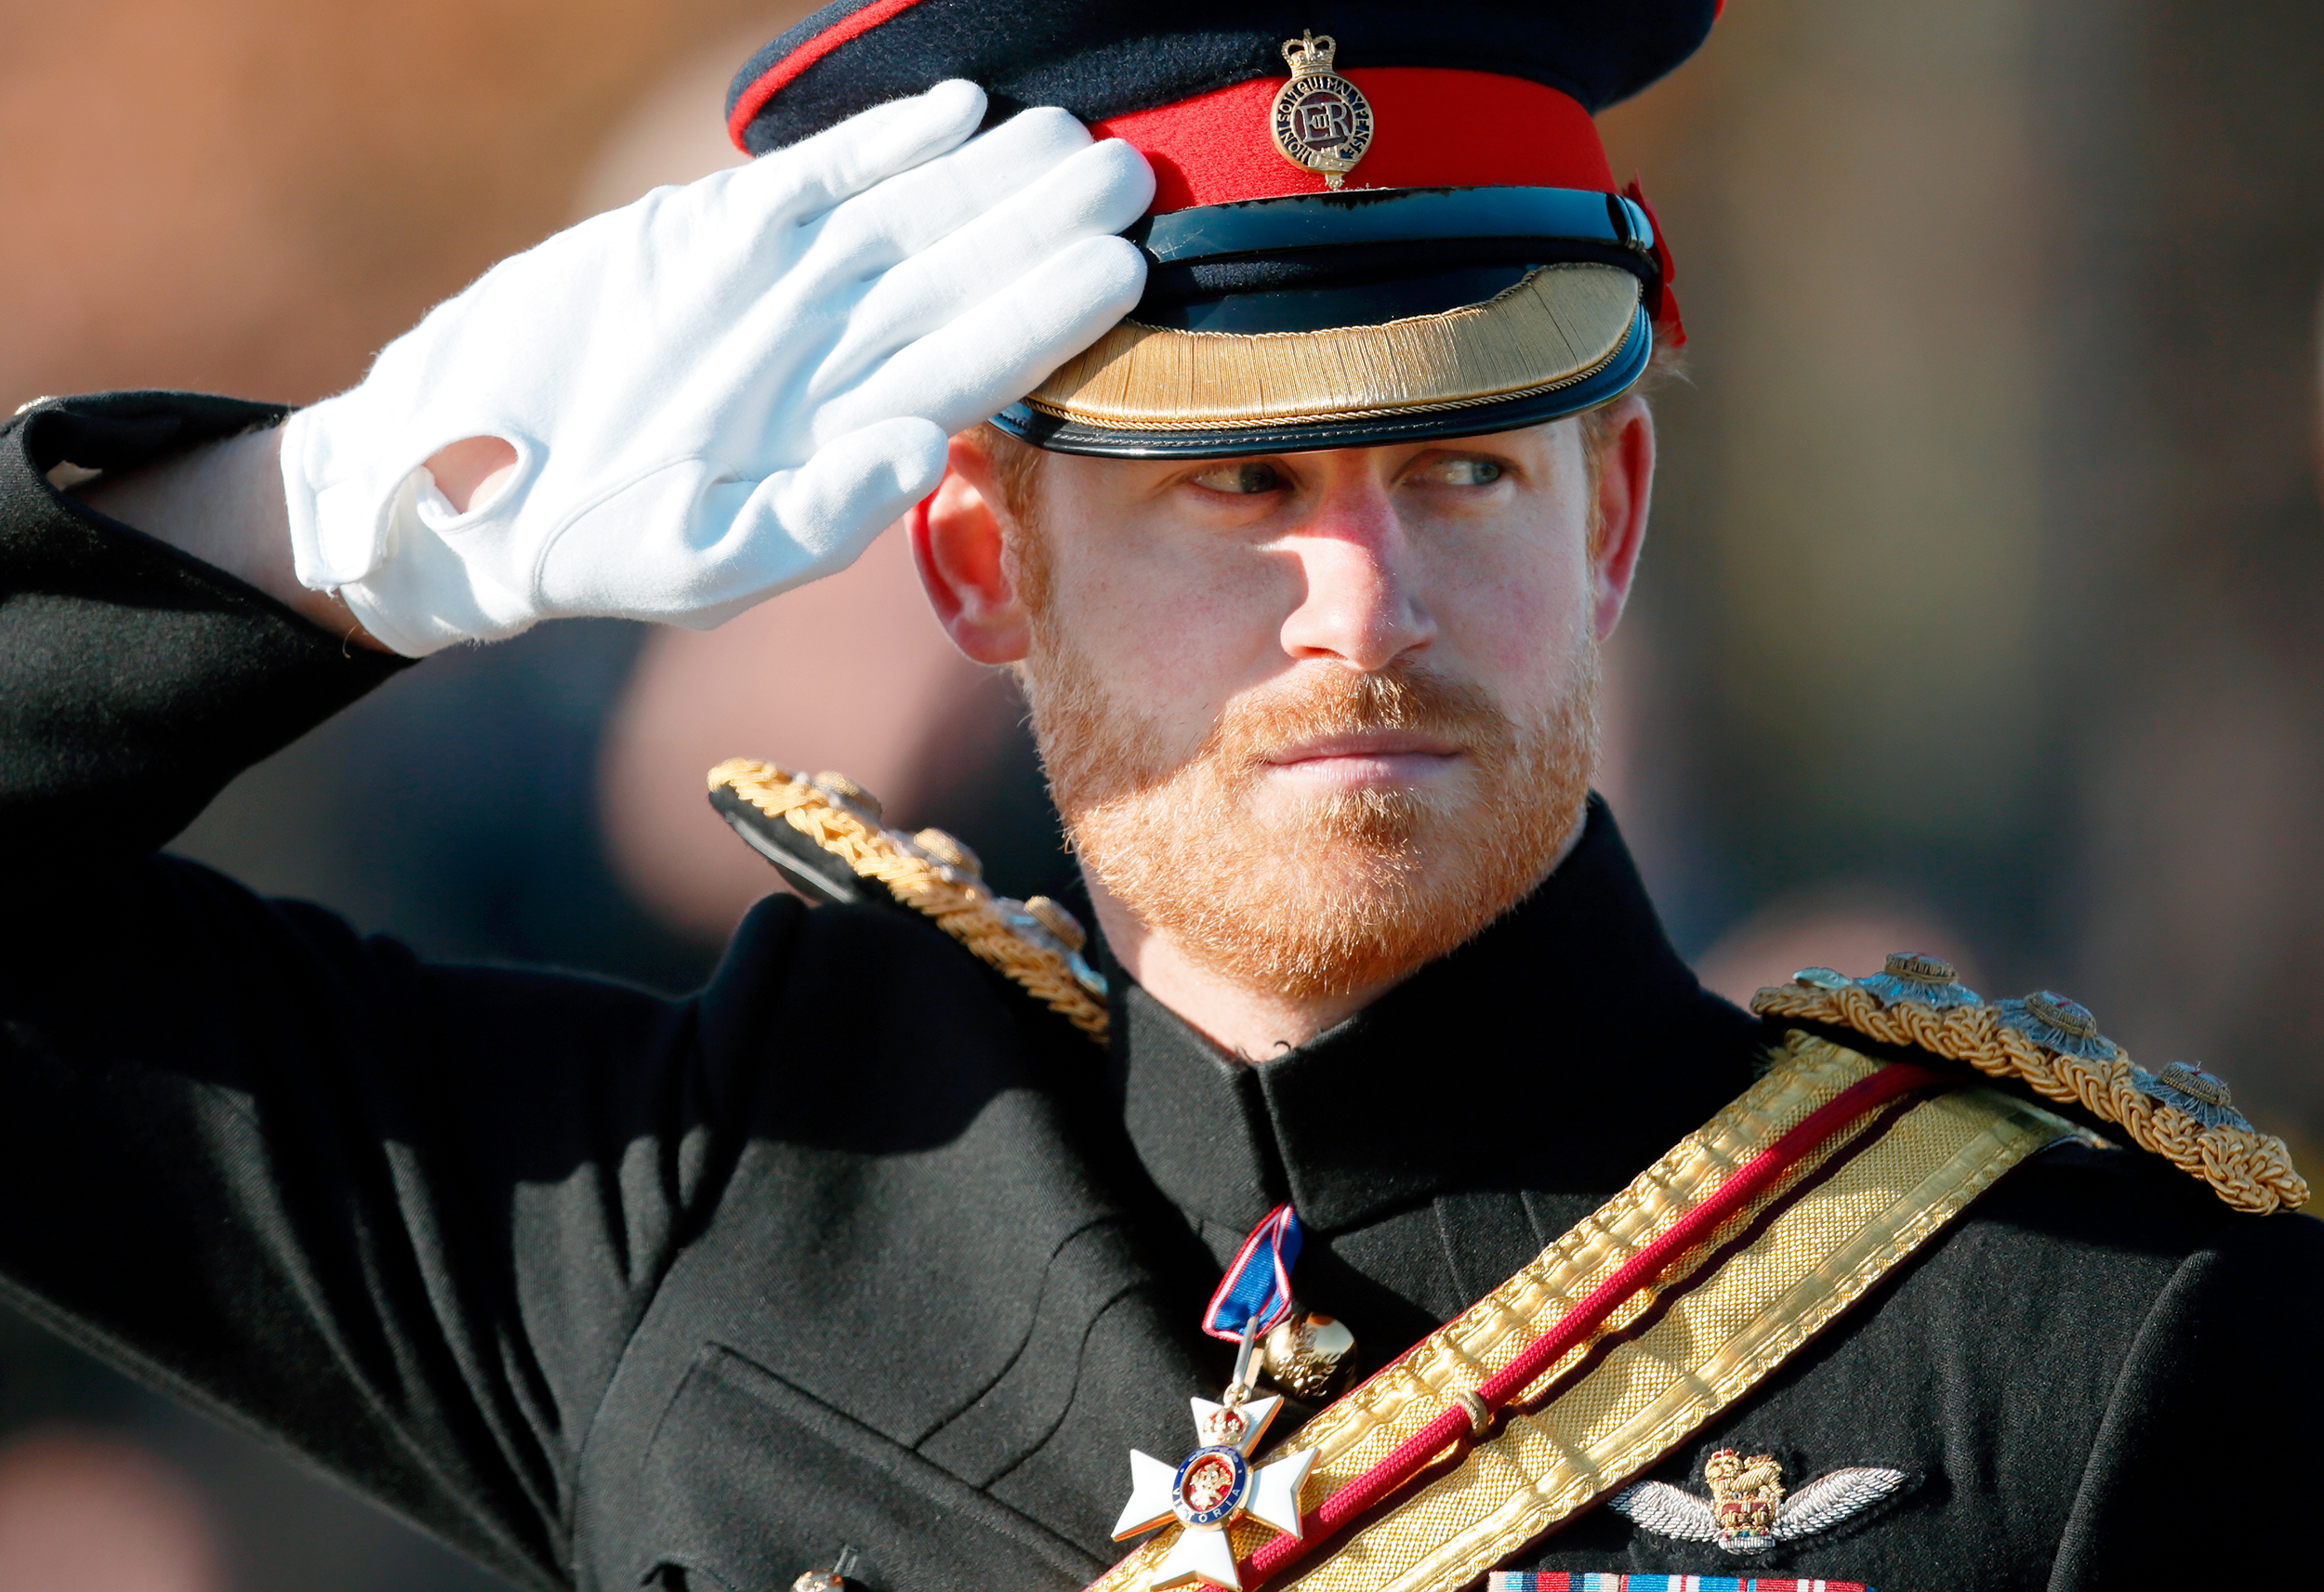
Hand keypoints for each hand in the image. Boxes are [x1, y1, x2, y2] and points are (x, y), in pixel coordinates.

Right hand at [280, 80, 1150, 655]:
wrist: (476, 476)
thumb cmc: (596, 546)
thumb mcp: (700, 558)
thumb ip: (815, 518)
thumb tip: (917, 449)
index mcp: (850, 435)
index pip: (976, 363)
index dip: (1047, 313)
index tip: (1121, 265)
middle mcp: (836, 356)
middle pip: (963, 278)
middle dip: (1044, 224)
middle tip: (1129, 170)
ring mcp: (784, 288)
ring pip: (909, 217)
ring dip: (989, 174)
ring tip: (1064, 132)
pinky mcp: (719, 231)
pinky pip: (821, 176)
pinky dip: (885, 140)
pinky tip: (957, 108)